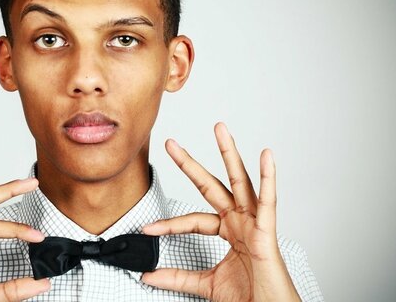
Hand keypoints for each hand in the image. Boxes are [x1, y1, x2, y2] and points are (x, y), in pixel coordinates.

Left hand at [142, 123, 299, 301]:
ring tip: (220, 129)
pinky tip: (266, 156)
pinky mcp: (268, 233)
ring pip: (240, 182)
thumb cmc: (250, 298)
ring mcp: (255, 224)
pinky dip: (268, 179)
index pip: (192, 219)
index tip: (147, 230)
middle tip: (171, 143)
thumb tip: (148, 275)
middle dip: (190, 165)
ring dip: (230, 154)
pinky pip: (269, 202)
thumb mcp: (207, 284)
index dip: (169, 224)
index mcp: (229, 232)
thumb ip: (178, 277)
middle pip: (211, 186)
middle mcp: (241, 222)